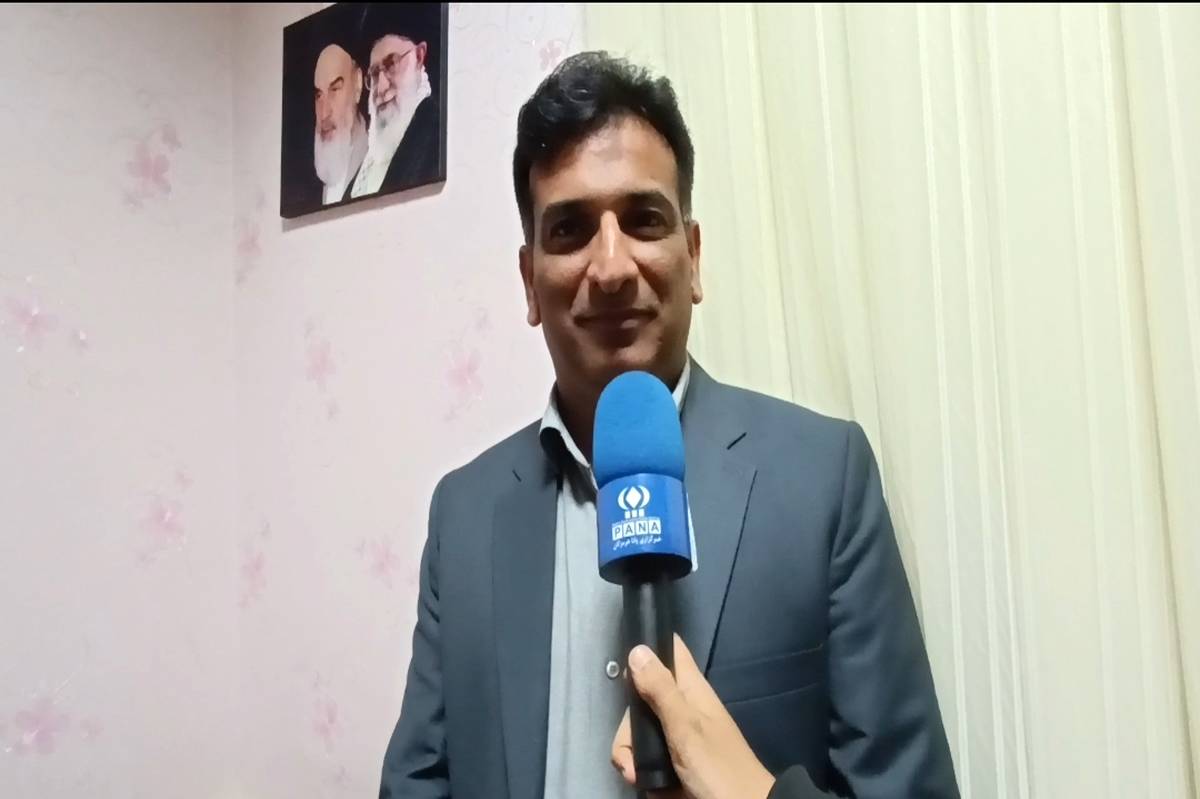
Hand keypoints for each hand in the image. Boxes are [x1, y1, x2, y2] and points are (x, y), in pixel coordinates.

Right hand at [611, 635, 775, 798]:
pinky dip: (642, 771)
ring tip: (637, 776)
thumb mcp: (686, 728)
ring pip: (639, 732)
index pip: (670, 651)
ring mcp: (677, 736)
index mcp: (691, 689)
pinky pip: (646, 758)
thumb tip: (638, 649)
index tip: (627, 663)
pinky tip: (645, 783)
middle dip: (629, 728)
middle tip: (632, 752)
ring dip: (632, 755)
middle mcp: (682, 707)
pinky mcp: (672, 762)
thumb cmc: (719, 766)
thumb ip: (661, 691)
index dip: (648, 647)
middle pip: (641, 700)